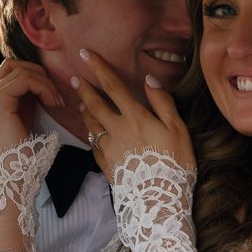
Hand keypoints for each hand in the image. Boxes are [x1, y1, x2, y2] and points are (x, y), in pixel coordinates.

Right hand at [0, 59, 62, 151]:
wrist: (13, 174)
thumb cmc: (21, 152)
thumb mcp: (23, 117)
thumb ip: (25, 98)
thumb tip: (40, 80)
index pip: (6, 72)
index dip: (30, 75)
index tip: (49, 93)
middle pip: (9, 64)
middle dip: (35, 72)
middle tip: (53, 91)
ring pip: (17, 69)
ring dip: (42, 81)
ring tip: (55, 99)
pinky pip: (23, 79)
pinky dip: (42, 86)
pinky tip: (52, 102)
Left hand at [71, 48, 193, 178]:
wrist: (159, 198)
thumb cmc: (174, 162)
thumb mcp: (177, 128)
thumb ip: (162, 102)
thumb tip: (149, 80)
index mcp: (135, 116)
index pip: (113, 85)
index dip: (98, 67)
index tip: (84, 53)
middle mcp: (117, 129)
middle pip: (95, 104)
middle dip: (84, 89)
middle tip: (74, 79)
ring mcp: (109, 148)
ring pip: (91, 125)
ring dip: (85, 111)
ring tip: (81, 104)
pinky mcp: (106, 166)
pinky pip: (94, 146)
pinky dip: (91, 136)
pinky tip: (91, 134)